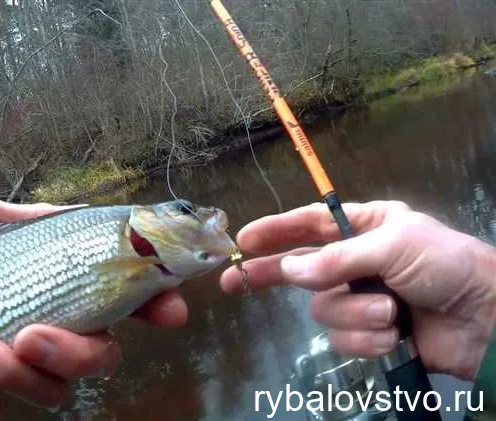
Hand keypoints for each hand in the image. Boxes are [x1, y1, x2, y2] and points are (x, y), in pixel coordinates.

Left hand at [0, 192, 188, 409]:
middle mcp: (46, 334)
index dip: (153, 309)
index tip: (169, 312)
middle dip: (72, 352)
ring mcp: (12, 369)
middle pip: (98, 360)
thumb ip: (29, 219)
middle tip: (30, 333)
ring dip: (6, 367)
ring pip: (48, 391)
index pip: (121, 306)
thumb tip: (79, 212)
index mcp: (56, 291)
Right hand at [220, 200, 495, 380]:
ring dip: (356, 314)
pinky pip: (344, 338)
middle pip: (300, 268)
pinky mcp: (369, 333)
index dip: (276, 231)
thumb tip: (289, 270)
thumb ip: (338, 258)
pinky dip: (367, 338)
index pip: (310, 224)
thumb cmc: (446, 266)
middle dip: (271, 275)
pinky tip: (393, 334)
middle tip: (235, 281)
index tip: (243, 240)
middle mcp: (357, 260)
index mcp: (366, 226)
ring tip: (390, 313)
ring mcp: (361, 298)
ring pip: (324, 309)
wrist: (487, 319)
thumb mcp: (394, 246)